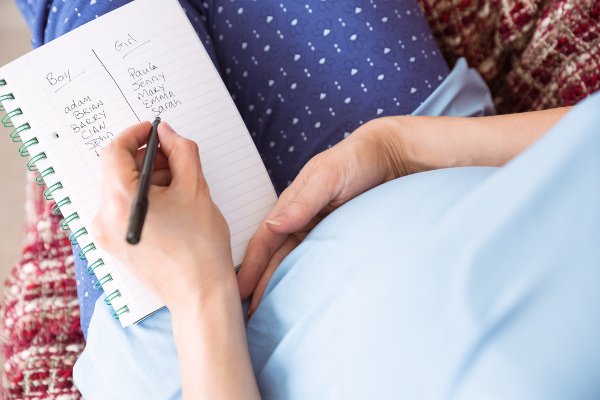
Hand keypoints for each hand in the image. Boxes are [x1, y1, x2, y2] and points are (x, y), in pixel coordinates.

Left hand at [92, 121, 234, 311]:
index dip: (136, 134)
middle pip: (117, 170)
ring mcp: (106, 234)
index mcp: (121, 201)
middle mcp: (105, 217)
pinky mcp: (114, 244)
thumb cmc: (201, 247)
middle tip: (176, 159)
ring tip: (179, 187)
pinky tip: (170, 205)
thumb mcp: (196, 189)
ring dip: (147, 179)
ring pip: (121, 189)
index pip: (114, 150)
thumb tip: (168, 134)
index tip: (155, 131)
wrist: (199, 294)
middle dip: (146, 158)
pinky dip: (143, 197)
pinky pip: (122, 208)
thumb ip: (182, 151)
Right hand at [238, 117, 410, 314]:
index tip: (239, 292)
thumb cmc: (356, 160)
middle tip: (249, 315)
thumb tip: (273, 226)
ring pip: (293, 264)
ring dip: (280, 287)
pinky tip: (302, 299)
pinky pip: (317, 264)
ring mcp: (318, 232)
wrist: (392, 158)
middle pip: (275, 259)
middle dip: (260, 285)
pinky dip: (306, 281)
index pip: (263, 241)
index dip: (251, 267)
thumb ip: (302, 201)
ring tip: (271, 314)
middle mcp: (300, 221)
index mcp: (291, 206)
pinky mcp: (338, 239)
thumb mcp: (327, 176)